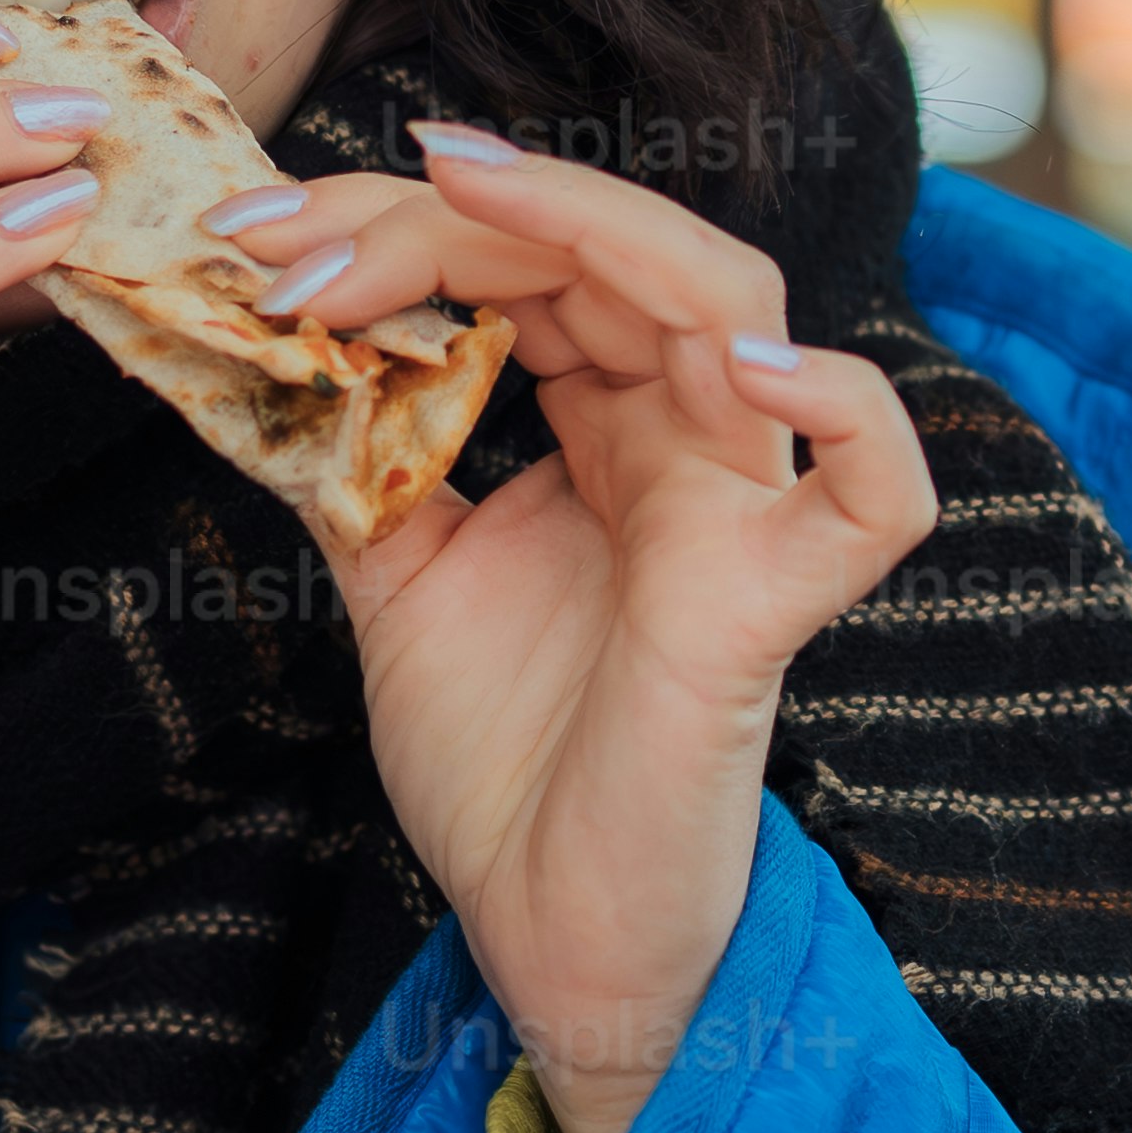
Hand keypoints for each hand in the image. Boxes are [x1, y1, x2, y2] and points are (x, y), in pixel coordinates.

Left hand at [228, 123, 933, 1132]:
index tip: (255, 237)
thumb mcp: (395, 577)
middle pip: (605, 251)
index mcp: (607, 424)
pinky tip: (748, 369)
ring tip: (446, 205)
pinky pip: (876, 496)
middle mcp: (684, 441)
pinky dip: (842, 411)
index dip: (399, 227)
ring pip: (732, 302)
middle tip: (291, 238)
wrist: (542, 928)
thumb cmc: (500, 761)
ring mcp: (740, 510)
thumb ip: (361, 457)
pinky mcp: (773, 605)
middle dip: (445, 217)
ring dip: (588, 230)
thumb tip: (276, 337)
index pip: (529, 264)